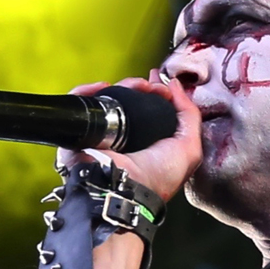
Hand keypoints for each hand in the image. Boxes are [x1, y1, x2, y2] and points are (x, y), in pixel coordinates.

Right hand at [57, 71, 201, 201]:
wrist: (125, 186)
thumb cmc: (157, 177)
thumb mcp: (189, 149)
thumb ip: (190, 116)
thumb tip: (175, 86)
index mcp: (148, 143)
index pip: (148, 110)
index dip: (155, 92)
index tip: (160, 82)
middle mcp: (124, 137)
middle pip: (128, 100)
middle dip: (140, 86)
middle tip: (150, 85)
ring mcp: (101, 133)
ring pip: (107, 98)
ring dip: (123, 86)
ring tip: (136, 87)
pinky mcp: (80, 130)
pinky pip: (79, 102)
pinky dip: (89, 90)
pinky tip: (105, 87)